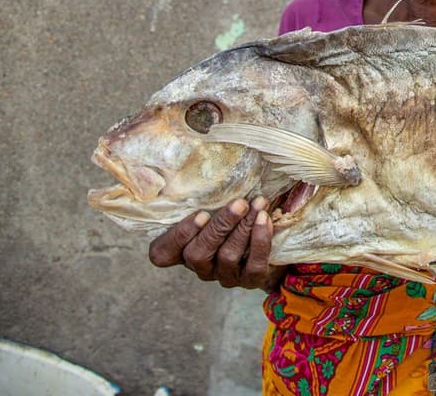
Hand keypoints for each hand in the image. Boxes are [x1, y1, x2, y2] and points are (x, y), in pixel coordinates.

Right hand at [148, 196, 284, 289]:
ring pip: (227, 256)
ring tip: (259, 203)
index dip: (177, 236)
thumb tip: (203, 154)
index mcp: (183, 249)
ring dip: (244, 228)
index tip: (200, 213)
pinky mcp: (250, 281)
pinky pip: (253, 265)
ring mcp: (224, 276)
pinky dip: (261, 241)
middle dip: (219, 226)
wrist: (273, 244)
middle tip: (239, 203)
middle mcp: (200, 267)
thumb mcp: (217, 205)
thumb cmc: (237, 216)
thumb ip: (206, 195)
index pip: (162, 254)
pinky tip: (266, 220)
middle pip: (198, 253)